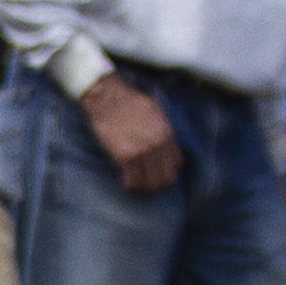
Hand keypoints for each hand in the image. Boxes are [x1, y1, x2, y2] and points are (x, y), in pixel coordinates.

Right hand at [78, 75, 183, 193]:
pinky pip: (131, 181)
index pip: (176, 164)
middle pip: (165, 178)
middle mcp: (158, 145)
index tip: (159, 171)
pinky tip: (126, 179)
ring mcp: (142, 152)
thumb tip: (169, 148)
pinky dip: (130, 183)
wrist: (108, 99)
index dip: (168, 170)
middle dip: (157, 182)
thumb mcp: (157, 113)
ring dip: (143, 185)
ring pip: (149, 183)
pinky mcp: (125, 157)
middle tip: (148, 181)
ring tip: (137, 181)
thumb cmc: (130, 103)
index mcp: (167, 134)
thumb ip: (164, 131)